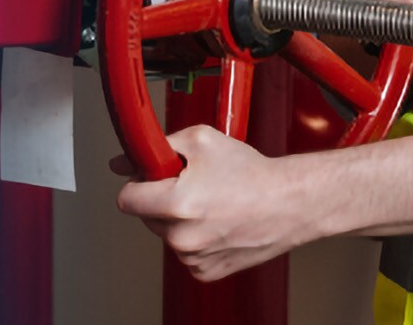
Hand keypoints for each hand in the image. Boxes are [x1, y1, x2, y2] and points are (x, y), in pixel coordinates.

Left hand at [113, 125, 311, 281]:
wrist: (288, 201)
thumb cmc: (251, 172)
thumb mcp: (202, 140)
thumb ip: (159, 147)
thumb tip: (124, 162)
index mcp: (176, 204)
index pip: (127, 198)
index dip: (138, 182)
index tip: (153, 176)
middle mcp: (181, 237)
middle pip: (147, 216)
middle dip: (162, 198)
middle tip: (193, 183)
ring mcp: (193, 258)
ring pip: (167, 234)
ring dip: (180, 219)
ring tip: (212, 201)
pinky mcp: (205, 271)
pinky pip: (186, 251)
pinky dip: (196, 237)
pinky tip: (219, 221)